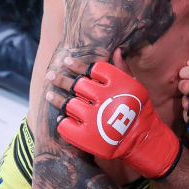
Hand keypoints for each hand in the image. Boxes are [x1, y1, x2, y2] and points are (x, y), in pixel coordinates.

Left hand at [46, 53, 181, 178]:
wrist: (140, 138)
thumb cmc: (137, 109)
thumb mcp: (132, 86)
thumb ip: (122, 68)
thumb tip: (117, 49)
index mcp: (114, 85)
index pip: (91, 70)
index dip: (77, 65)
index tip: (66, 60)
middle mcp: (103, 99)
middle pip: (76, 85)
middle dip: (61, 80)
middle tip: (50, 75)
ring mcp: (93, 118)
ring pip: (69, 104)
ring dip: (56, 99)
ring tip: (48, 94)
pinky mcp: (87, 135)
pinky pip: (68, 125)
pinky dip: (62, 121)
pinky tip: (60, 117)